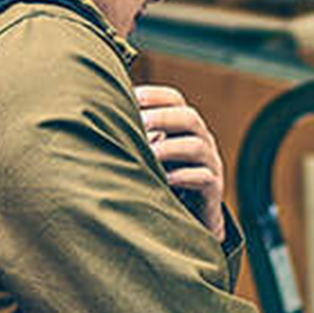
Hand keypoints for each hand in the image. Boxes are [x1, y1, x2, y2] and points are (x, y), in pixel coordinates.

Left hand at [135, 84, 225, 242]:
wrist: (194, 217)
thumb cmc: (166, 180)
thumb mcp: (153, 155)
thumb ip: (138, 138)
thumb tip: (101, 120)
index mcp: (184, 127)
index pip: (174, 100)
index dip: (154, 95)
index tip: (131, 96)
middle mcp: (201, 140)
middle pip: (189, 117)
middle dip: (162, 117)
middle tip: (140, 122)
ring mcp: (210, 163)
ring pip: (196, 147)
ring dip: (169, 148)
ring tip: (149, 153)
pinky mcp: (213, 188)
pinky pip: (203, 177)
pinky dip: (183, 177)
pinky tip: (165, 180)